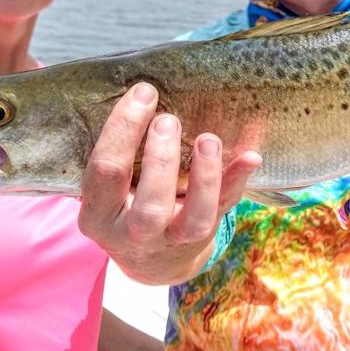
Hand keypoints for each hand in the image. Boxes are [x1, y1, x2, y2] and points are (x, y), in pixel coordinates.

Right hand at [78, 82, 261, 284]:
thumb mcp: (105, 187)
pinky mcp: (202, 238)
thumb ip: (115, 148)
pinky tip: (251, 156)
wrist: (151, 260)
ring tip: (208, 139)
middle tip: (169, 119)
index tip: (143, 93)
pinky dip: (239, 182)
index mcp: (98, 215)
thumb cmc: (123, 203)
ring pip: (193, 217)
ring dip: (205, 176)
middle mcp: (132, 234)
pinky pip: (225, 212)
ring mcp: (171, 241)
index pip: (106, 172)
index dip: (123, 130)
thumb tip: (140, 90)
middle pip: (150, 203)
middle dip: (161, 158)